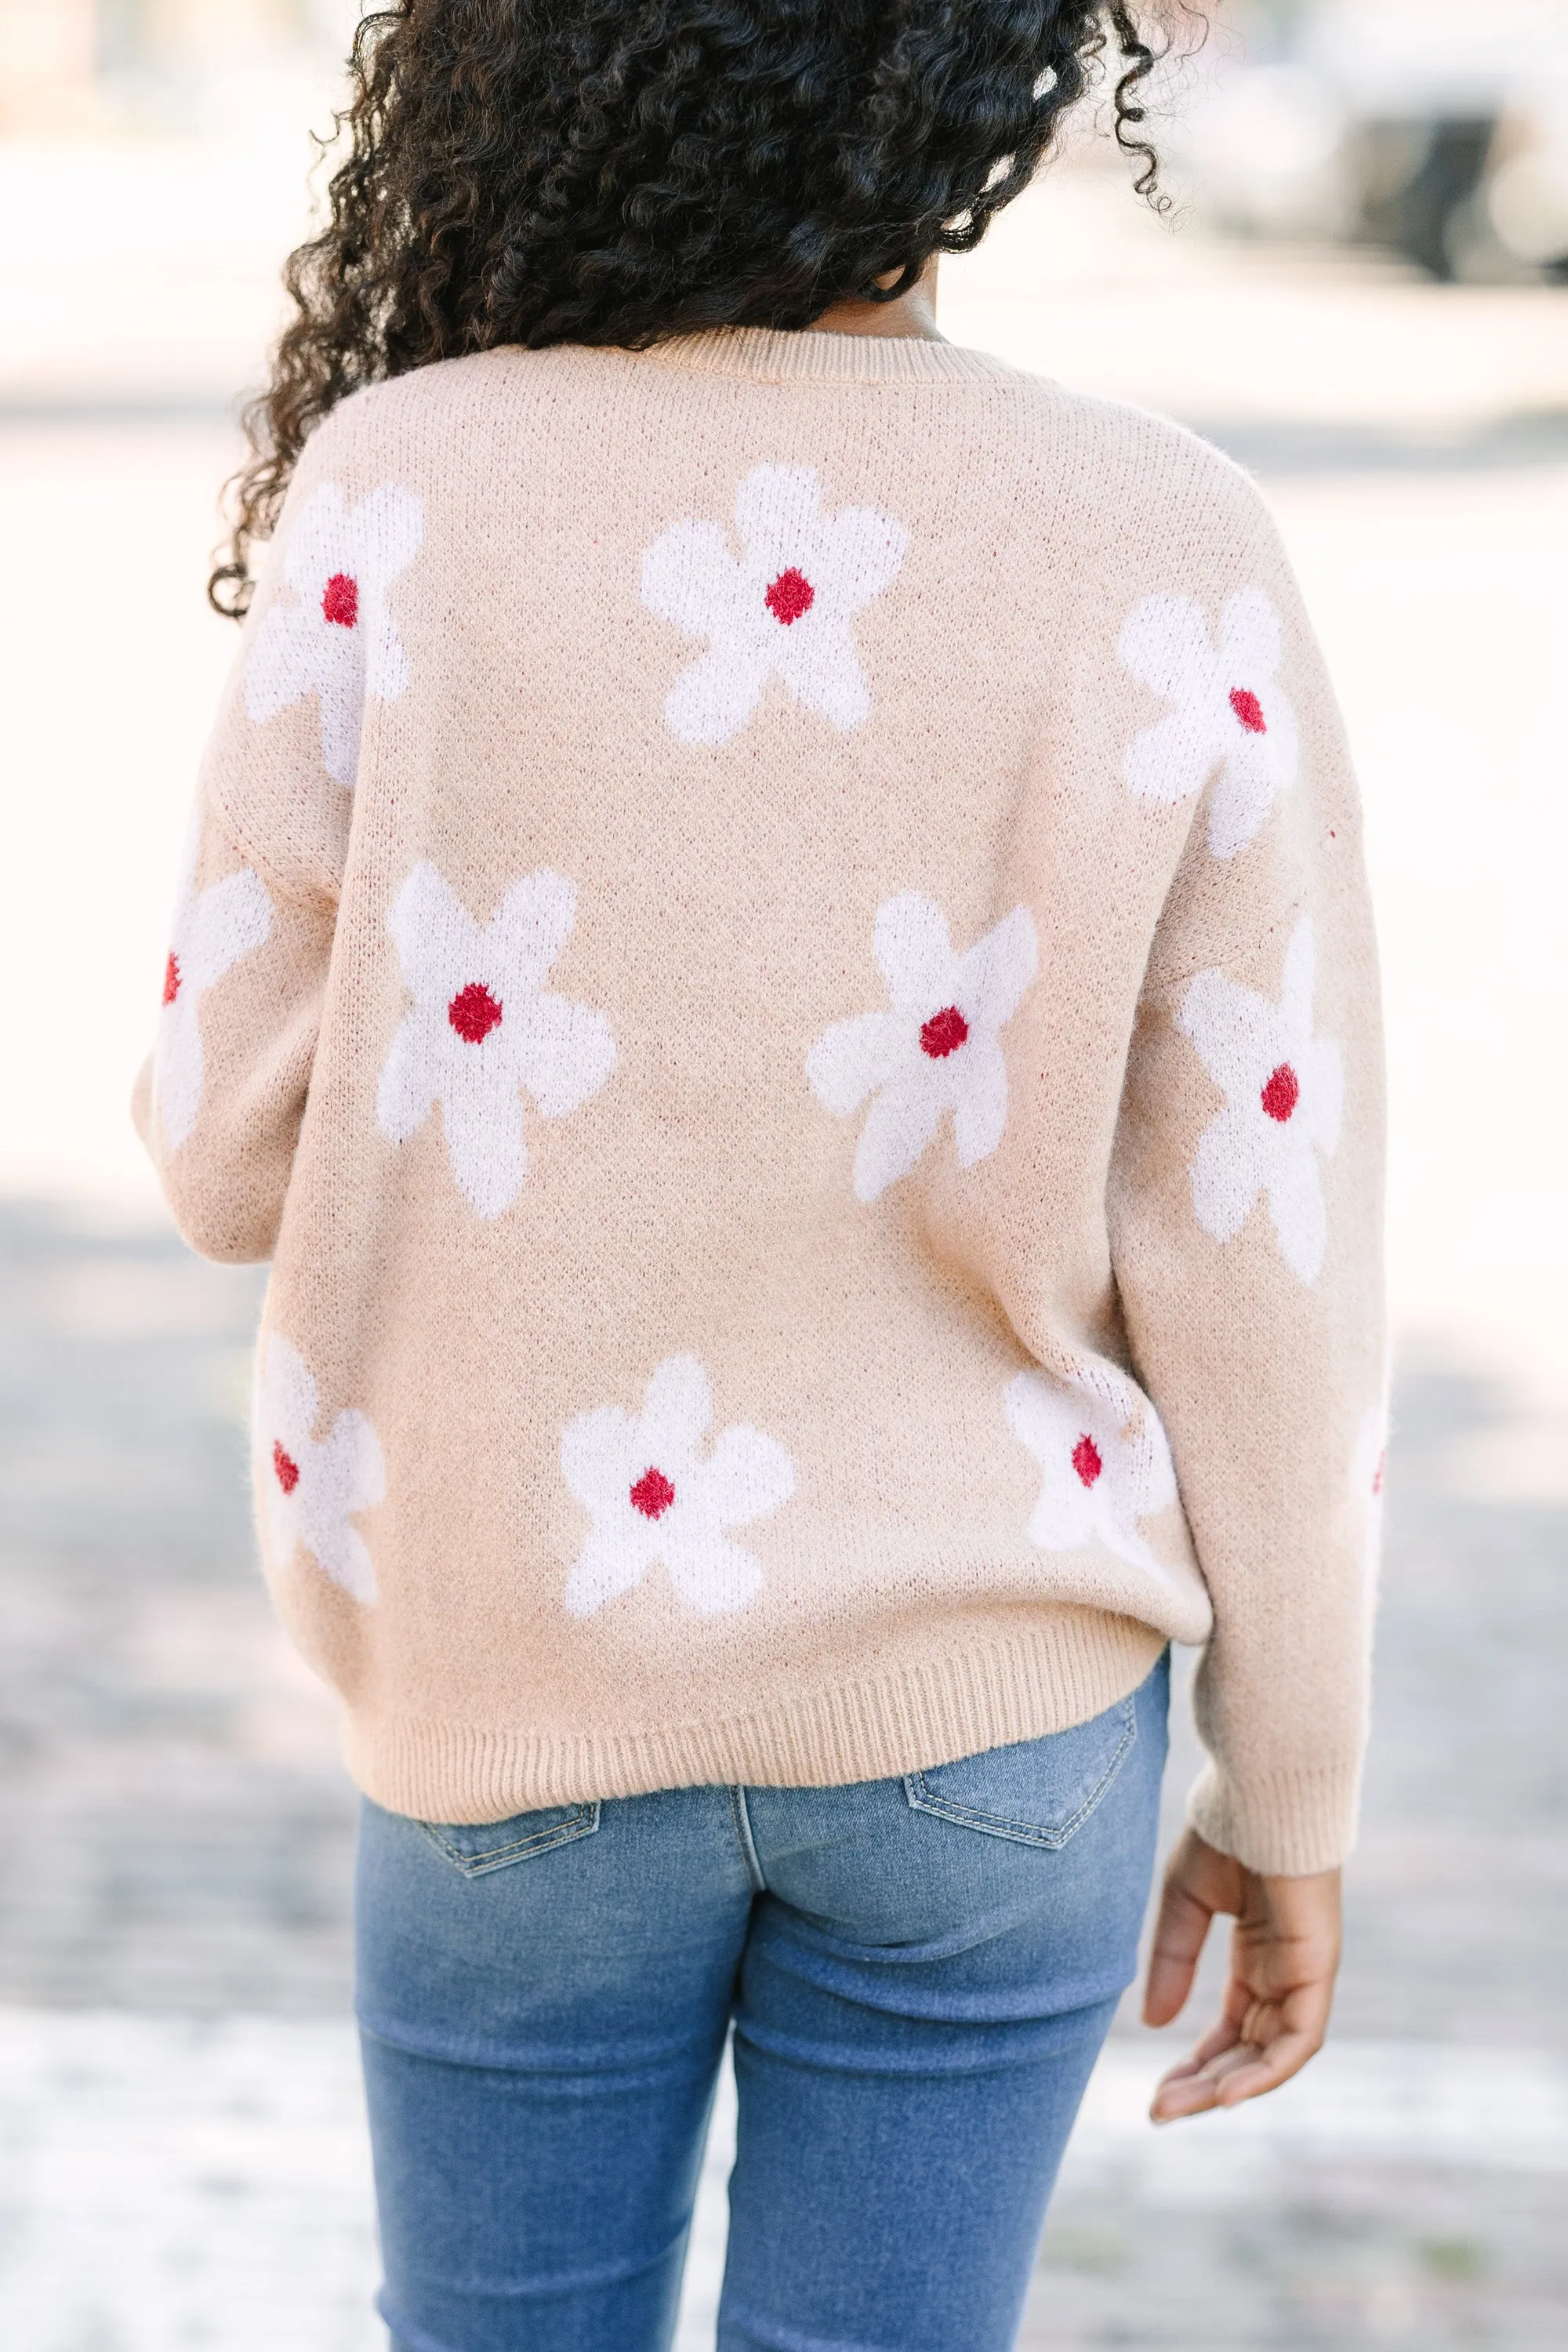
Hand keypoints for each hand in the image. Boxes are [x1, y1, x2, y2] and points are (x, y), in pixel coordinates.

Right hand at [1141, 1827, 1340, 2122]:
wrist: (1263, 1789)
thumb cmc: (1226, 1832)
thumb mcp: (1183, 1903)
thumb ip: (1171, 1962)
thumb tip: (1152, 2026)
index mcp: (1259, 1955)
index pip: (1232, 2028)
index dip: (1197, 2063)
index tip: (1157, 2093)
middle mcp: (1285, 1972)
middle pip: (1249, 2051)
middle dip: (1205, 2085)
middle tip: (1160, 2112)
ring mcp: (1305, 1972)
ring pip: (1272, 2055)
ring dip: (1229, 2087)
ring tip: (1181, 2106)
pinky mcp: (1318, 1967)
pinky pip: (1298, 2039)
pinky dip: (1267, 2072)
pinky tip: (1227, 2093)